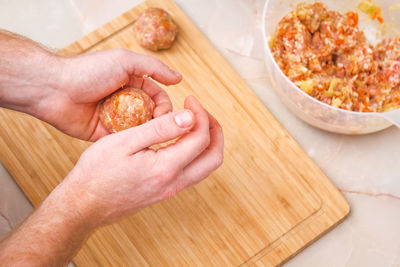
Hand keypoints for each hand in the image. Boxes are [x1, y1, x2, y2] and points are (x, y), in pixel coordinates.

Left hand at [40, 49, 180, 140]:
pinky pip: (123, 140)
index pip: (157, 96)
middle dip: (159, 121)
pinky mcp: (104, 134)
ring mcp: (115, 118)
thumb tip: (179, 78)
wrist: (54, 90)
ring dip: (147, 133)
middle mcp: (125, 101)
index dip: (165, 105)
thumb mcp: (125, 61)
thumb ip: (153, 68)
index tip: (167, 114)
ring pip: (140, 129)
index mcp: (131, 83)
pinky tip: (138, 146)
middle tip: (161, 128)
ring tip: (151, 139)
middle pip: (151, 114)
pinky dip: (131, 142)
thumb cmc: (88, 71)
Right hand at [60, 96, 222, 224]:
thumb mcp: (125, 142)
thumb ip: (160, 128)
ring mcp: (170, 191)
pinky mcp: (164, 193)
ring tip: (195, 123)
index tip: (189, 99)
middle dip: (215, 131)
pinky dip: (195, 153)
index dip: (200, 114)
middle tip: (203, 112)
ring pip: (205, 167)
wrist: (83, 206)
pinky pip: (192, 173)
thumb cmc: (96, 172)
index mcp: (166, 168)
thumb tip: (189, 117)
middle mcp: (174, 183)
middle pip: (214, 158)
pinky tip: (180, 140)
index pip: (201, 138)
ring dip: (207, 143)